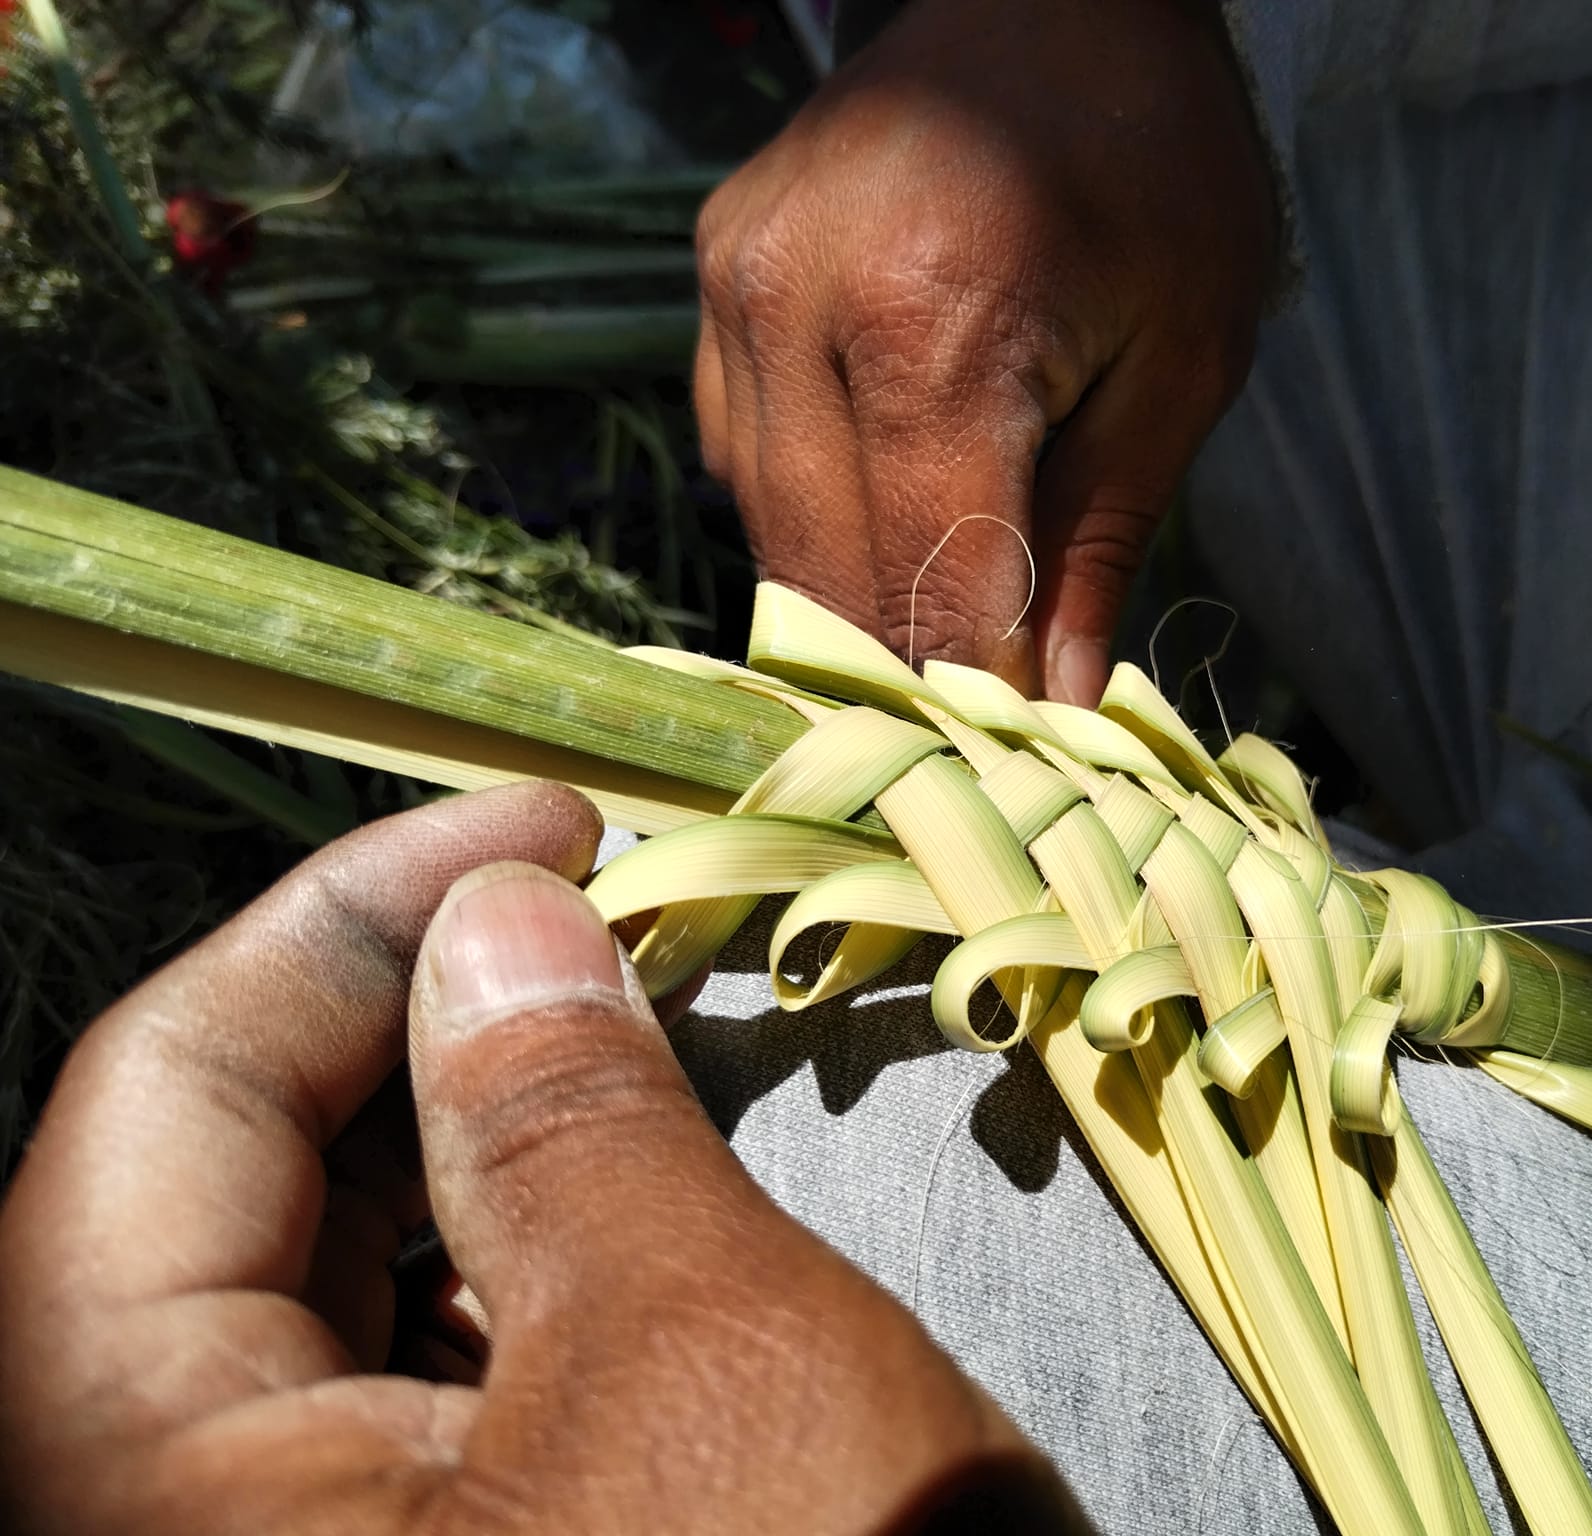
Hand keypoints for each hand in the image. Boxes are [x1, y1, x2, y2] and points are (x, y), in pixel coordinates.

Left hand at [0, 783, 1083, 1534]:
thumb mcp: (693, 1349)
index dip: (341, 922)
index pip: (154, 1110)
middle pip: (229, 1195)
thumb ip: (565, 1114)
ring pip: (338, 1283)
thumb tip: (497, 915)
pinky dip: (527, 1258)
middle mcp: (186, 1534)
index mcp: (144, 1492)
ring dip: (481, 1133)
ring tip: (633, 1027)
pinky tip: (638, 1191)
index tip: (527, 823)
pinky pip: (427, 1384)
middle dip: (414, 1023)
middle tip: (592, 910)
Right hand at [696, 0, 1274, 702]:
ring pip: (771, 531)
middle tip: (989, 726)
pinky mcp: (714, 279)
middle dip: (915, 672)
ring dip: (858, 604)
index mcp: (929, 325)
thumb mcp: (1181, 355)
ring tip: (949, 628)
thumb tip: (1050, 710)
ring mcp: (735, 288)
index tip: (1025, 770)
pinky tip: (888, 511)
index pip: (929, 585)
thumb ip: (1101, 541)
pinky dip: (816, 516)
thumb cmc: (1153, 161)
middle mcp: (795, 307)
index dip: (980, 698)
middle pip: (829, 577)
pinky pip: (743, 458)